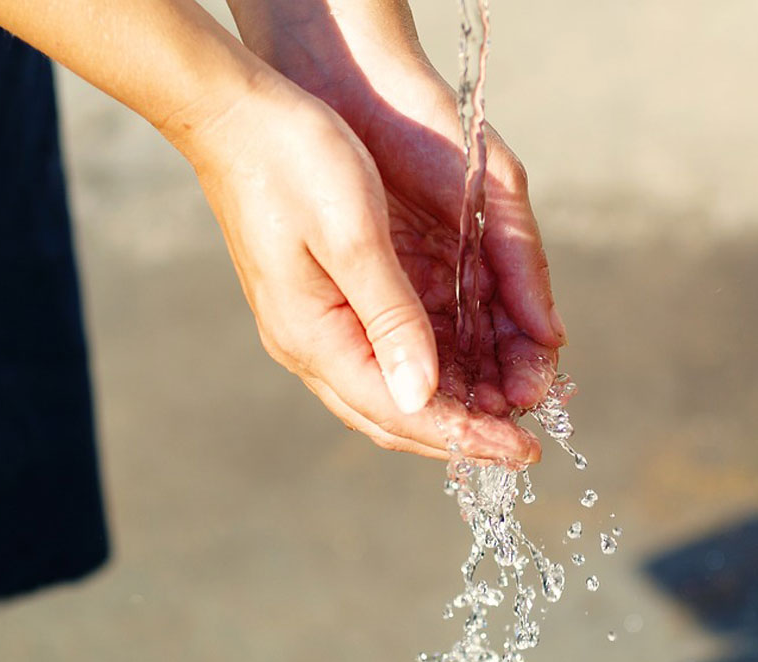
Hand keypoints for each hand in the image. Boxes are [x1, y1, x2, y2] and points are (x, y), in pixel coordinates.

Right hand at [227, 0, 566, 455]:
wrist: (235, 113)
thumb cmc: (293, 161)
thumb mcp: (354, 237)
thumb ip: (391, 319)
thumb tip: (422, 396)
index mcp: (314, 337)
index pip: (401, 412)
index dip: (465, 436)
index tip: (522, 452)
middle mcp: (310, 345)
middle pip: (395, 416)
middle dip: (461, 435)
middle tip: (521, 446)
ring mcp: (313, 326)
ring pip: (390, 392)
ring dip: (450, 407)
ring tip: (506, 412)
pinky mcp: (324, 303)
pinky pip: (383, 358)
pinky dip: (430, 372)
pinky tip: (468, 370)